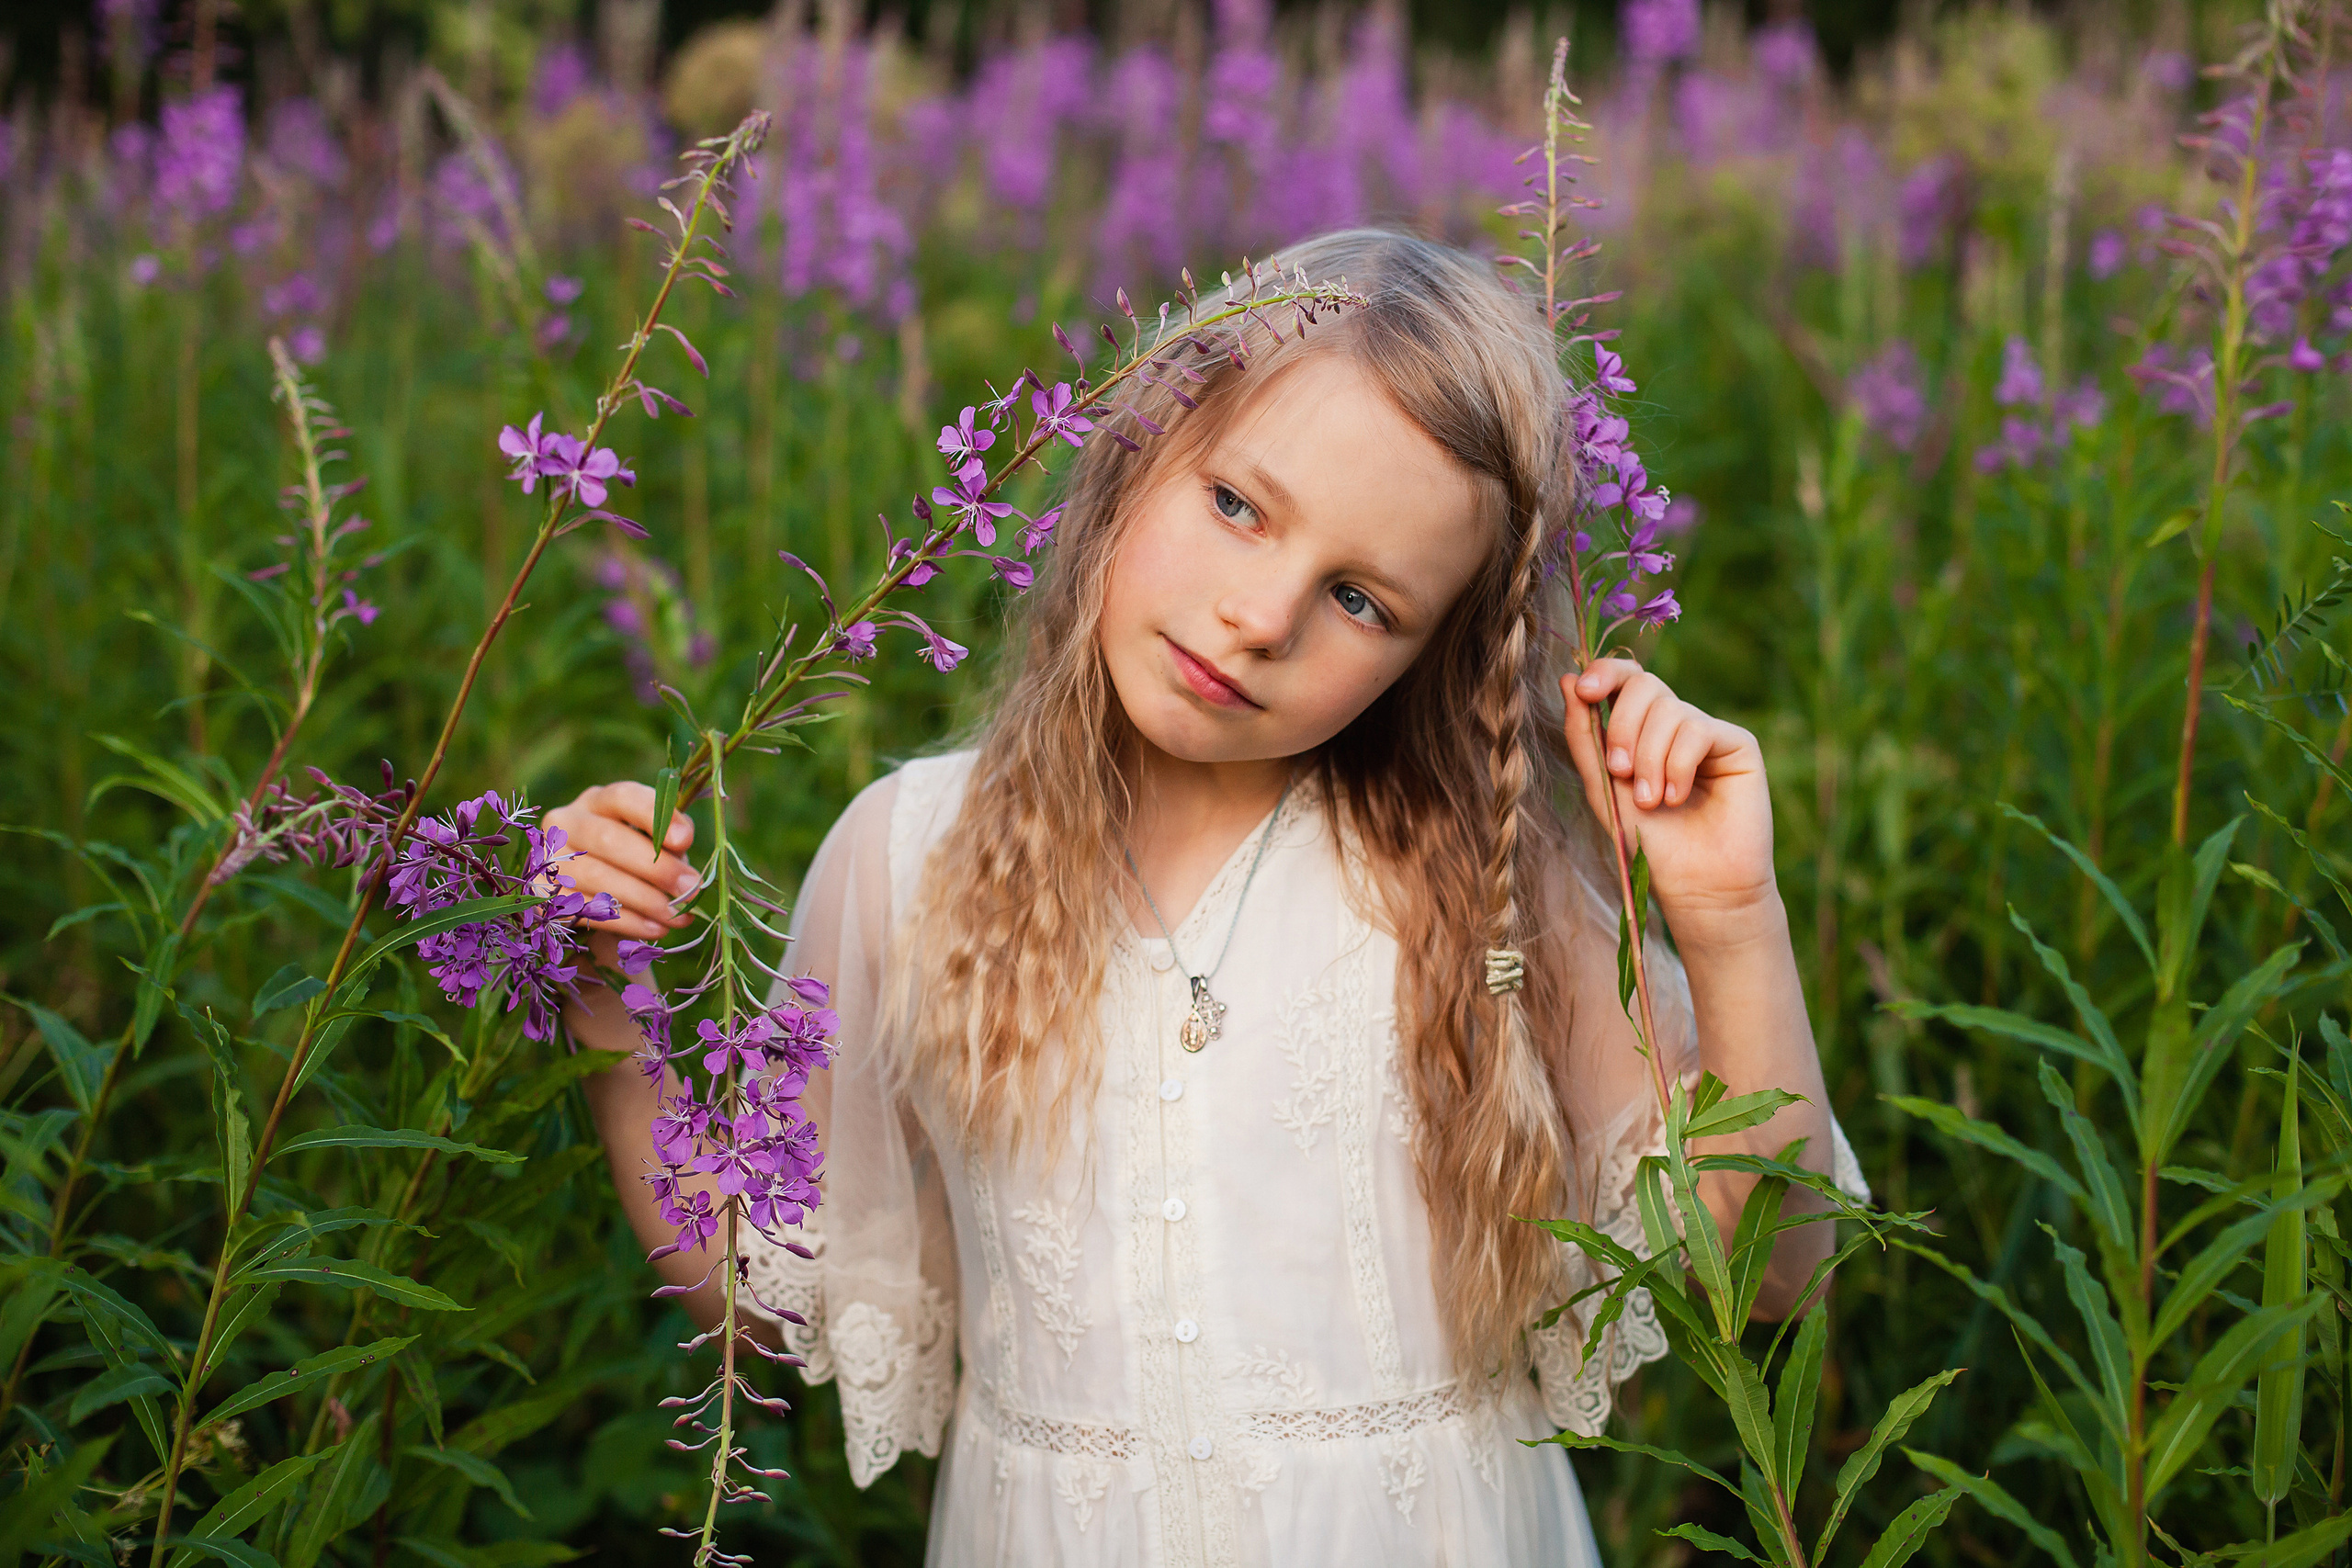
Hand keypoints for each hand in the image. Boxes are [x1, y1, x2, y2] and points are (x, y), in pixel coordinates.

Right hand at [544, 781, 696, 975]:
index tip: (685, 840)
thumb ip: (671, 839)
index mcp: (599, 801)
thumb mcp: (655, 842)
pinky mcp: (543, 893)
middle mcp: (567, 822)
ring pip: (596, 876)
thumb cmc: (635, 860)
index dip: (654, 816)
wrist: (594, 896)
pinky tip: (656, 928)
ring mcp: (550, 857)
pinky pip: (586, 908)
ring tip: (679, 916)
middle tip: (691, 889)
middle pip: (609, 839)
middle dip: (656, 867)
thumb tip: (682, 844)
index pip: (623, 796)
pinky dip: (627, 921)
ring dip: (644, 899)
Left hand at [1562, 660, 1779, 948]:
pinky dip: (1677, 765)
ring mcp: (1707, 732)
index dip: (1604, 673)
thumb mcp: (1604, 788)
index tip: (1583, 689)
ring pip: (1669, 709)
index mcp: (1641, 729)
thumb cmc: (1648, 842)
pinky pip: (1697, 729)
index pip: (1624, 679)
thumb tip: (1567, 678)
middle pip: (1644, 685)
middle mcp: (1675, 724)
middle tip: (1619, 771)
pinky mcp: (1738, 744)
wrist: (1695, 885)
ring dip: (1649, 758)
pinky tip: (1676, 798)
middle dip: (1622, 725)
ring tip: (1651, 801)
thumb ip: (1585, 737)